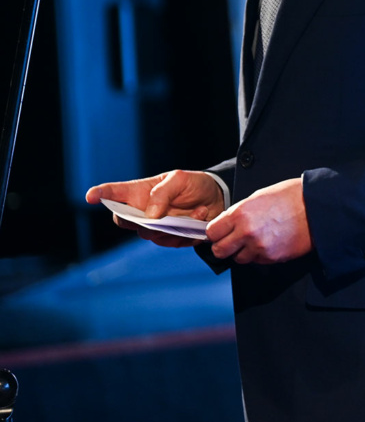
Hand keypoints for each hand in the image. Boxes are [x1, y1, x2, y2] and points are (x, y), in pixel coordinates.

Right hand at [86, 170, 226, 248]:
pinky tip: (200, 217)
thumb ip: (162, 193)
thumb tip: (149, 215)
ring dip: (173, 224)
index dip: (100, 194)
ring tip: (196, 210)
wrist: (217, 199)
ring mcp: (154, 227)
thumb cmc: (194, 185)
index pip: (113, 194)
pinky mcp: (170, 239)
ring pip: (148, 234)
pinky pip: (171, 242)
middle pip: (124, 221)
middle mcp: (142, 211)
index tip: (91, 196)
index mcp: (139, 192)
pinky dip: (187, 232)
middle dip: (139, 219)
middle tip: (162, 213)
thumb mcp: (180, 179)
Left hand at [205, 177, 312, 264]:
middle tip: (233, 241)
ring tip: (257, 240)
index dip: (216, 232)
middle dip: (224, 246)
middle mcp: (247, 233)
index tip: (221, 232)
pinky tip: (270, 242)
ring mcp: (259, 247)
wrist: (317, 207)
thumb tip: (228, 224)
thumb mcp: (259, 196)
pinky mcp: (272, 257)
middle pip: (220, 251)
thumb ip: (239, 212)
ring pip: (238, 259)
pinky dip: (260, 255)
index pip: (212, 232)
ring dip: (243, 252)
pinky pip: (257, 261)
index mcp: (240, 214)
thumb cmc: (292, 197)